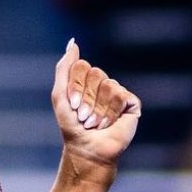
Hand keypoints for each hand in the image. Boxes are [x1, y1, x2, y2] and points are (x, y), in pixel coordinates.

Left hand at [51, 38, 140, 176]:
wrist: (87, 149)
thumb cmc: (71, 125)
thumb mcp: (59, 94)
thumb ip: (64, 67)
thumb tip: (73, 42)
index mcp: (85, 80)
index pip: (81, 66)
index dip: (75, 86)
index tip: (72, 105)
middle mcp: (102, 84)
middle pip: (95, 73)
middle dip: (86, 98)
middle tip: (84, 116)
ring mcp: (117, 93)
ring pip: (108, 85)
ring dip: (98, 108)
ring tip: (96, 123)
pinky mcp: (131, 104)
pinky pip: (121, 95)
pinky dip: (111, 111)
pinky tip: (109, 123)